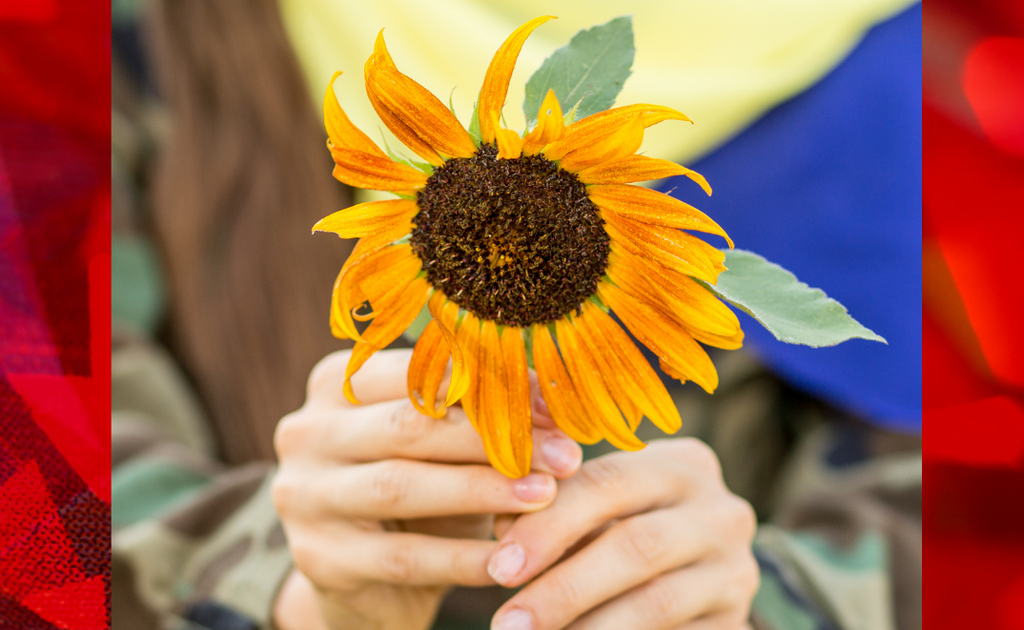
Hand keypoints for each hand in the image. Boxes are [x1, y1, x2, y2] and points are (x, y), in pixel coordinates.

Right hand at [271, 348, 583, 629]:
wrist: (368, 579)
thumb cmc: (421, 488)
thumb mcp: (445, 446)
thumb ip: (483, 416)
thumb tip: (551, 396)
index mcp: (336, 383)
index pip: (416, 373)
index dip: (489, 387)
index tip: (552, 409)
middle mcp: (306, 431)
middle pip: (410, 426)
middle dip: (493, 440)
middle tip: (564, 455)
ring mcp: (304, 495)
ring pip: (402, 486)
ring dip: (482, 491)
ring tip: (545, 496)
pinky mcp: (317, 557)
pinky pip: (402, 556)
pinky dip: (462, 558)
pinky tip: (508, 558)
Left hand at [487, 439, 758, 629]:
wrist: (688, 570)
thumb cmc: (622, 522)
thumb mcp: (599, 504)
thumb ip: (556, 505)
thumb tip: (504, 529)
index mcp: (683, 465)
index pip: (608, 485)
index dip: (549, 525)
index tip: (500, 566)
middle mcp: (722, 512)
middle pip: (636, 547)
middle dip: (564, 588)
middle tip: (508, 622)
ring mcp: (736, 571)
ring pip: (655, 604)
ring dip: (585, 628)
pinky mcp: (734, 621)